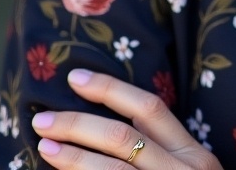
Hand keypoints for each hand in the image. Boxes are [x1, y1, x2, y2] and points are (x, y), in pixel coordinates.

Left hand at [32, 69, 222, 169]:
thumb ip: (158, 149)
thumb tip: (102, 124)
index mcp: (192, 154)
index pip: (149, 108)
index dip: (110, 89)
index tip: (74, 78)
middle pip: (123, 138)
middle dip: (78, 125)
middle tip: (42, 119)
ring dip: (73, 157)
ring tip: (44, 146)